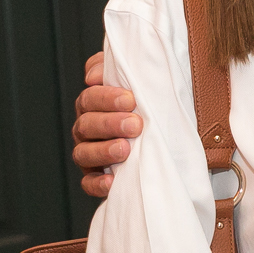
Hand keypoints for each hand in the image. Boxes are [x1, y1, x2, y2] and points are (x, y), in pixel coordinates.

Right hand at [73, 51, 141, 197]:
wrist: (170, 139)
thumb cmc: (153, 106)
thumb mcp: (142, 82)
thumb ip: (120, 69)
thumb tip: (94, 74)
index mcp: (95, 104)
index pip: (90, 97)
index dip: (106, 98)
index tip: (130, 99)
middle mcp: (88, 128)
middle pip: (86, 124)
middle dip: (109, 123)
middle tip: (135, 124)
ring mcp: (90, 153)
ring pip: (83, 152)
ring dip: (103, 151)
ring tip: (124, 150)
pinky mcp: (97, 177)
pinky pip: (88, 183)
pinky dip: (97, 183)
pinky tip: (111, 181)